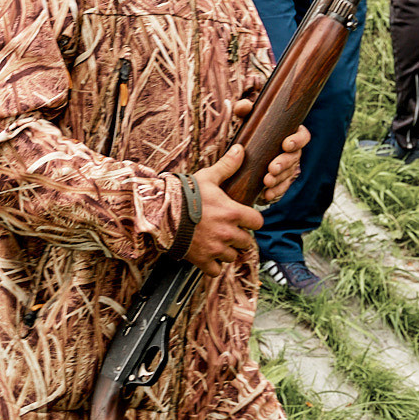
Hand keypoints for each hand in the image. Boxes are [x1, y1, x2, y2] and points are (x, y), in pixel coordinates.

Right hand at [181, 143, 265, 274]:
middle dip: (239, 237)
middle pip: (246, 242)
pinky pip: (215, 270)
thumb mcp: (207, 177)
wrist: (160, 213)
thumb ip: (227, 166)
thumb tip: (240, 149)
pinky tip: (207, 255)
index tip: (243, 218)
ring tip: (216, 242)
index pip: (258, 222)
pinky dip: (213, 265)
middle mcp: (228, 233)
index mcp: (233, 213)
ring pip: (232, 256)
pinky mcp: (202, 260)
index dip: (251, 220)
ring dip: (227, 251)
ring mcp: (215, 249)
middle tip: (227, 230)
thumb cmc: (184, 194)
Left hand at [226, 96, 309, 203]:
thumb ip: (244, 110)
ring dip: (279, 179)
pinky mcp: (279, 182)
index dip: (298, 140)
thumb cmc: (248, 132)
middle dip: (284, 163)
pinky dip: (275, 192)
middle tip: (272, 168)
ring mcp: (287, 169)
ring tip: (266, 181)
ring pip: (289, 175)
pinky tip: (266, 195)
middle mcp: (292, 152)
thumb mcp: (245, 120)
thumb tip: (245, 106)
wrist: (239, 155)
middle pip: (295, 158)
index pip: (303, 136)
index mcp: (289, 134)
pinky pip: (281, 189)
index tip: (286, 144)